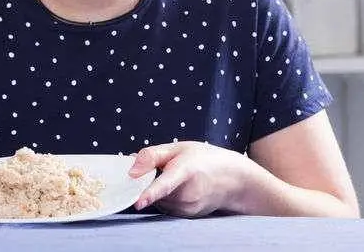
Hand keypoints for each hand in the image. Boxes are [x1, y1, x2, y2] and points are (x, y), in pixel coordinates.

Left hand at [128, 141, 246, 216]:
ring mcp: (188, 209)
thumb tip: (131, 170)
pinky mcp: (187, 216)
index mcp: (186, 171)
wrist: (233, 180)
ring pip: (158, 201)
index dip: (150, 193)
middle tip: (160, 167)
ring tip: (173, 176)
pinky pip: (165, 206)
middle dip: (147, 181)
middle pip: (153, 191)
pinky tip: (177, 187)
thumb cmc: (205, 159)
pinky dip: (164, 197)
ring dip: (156, 190)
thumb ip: (152, 156)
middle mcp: (188, 195)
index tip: (138, 201)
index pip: (165, 184)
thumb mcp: (178, 147)